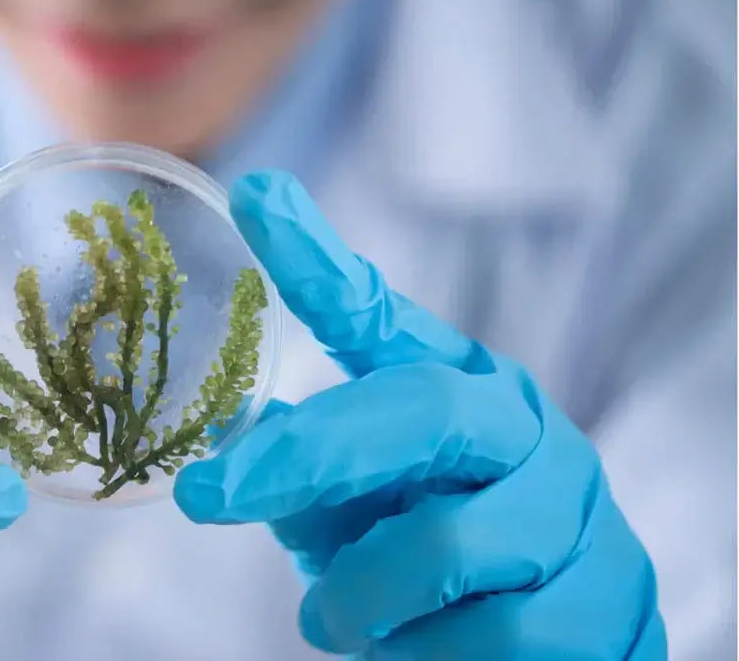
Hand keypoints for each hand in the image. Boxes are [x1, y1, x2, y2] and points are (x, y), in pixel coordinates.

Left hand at [175, 172, 666, 659]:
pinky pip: (485, 637)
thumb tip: (235, 444)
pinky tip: (418, 653)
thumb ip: (313, 479)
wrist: (561, 652)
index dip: (316, 260)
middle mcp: (518, 429)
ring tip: (333, 619)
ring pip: (442, 543)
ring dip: (359, 596)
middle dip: (305, 453)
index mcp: (453, 389)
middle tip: (205, 495)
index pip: (379, 315)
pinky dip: (421, 655)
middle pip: (418, 409)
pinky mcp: (603, 606)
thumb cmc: (438, 569)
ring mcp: (572, 513)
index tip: (254, 195)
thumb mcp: (362, 513)